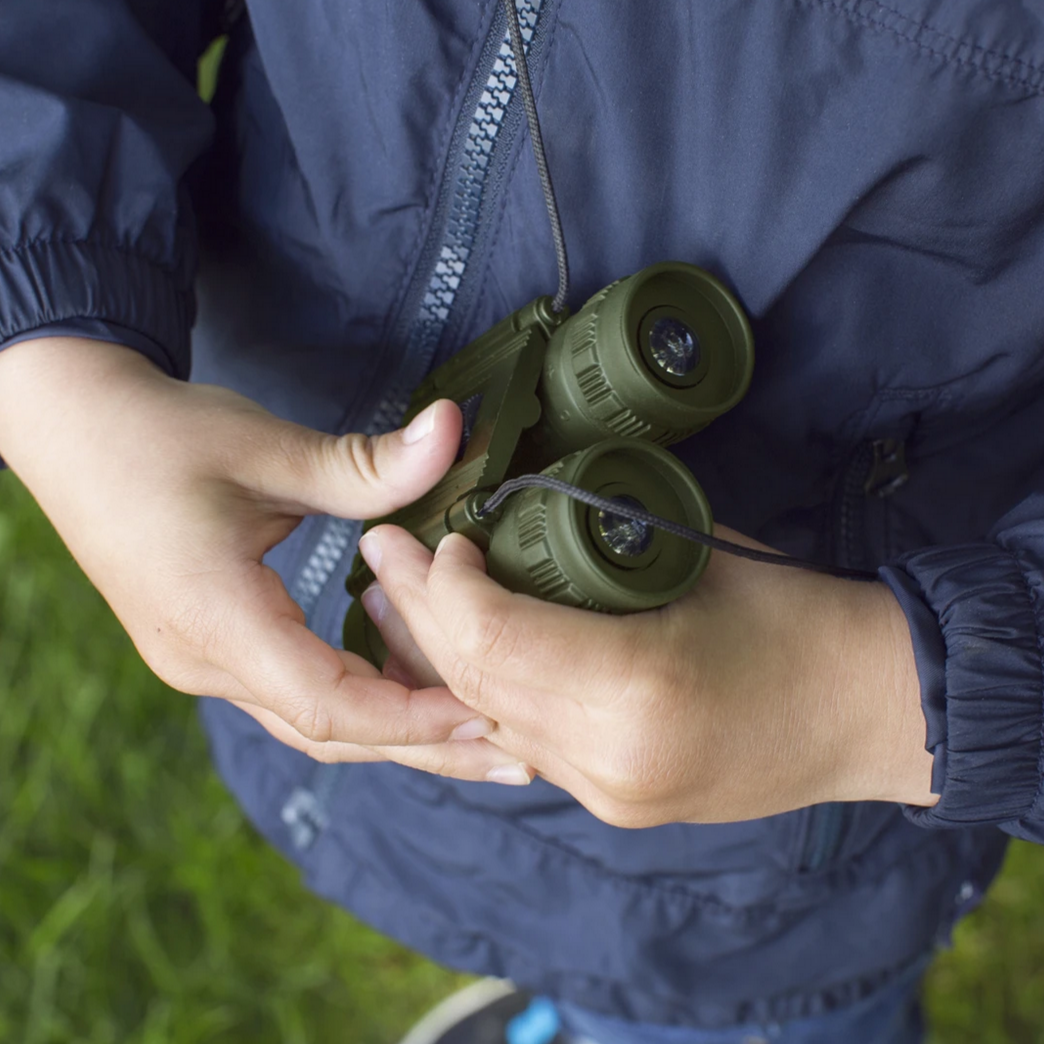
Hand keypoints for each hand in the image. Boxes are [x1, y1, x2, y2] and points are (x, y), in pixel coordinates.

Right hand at [0, 338, 527, 780]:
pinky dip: (362, 697)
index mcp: (214, 621)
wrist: (70, 427)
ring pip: (315, 720)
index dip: (414, 718)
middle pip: (331, 732)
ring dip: (399, 730)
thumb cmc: (155, 434)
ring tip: (482, 735)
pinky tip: (414, 685)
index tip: (491, 717)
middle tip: (516, 759)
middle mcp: (205, 662)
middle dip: (426, 748)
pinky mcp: (212, 647)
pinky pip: (297, 692)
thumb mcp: (263, 447)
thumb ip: (365, 463)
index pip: (328, 703)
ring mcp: (203, 662)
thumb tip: (453, 430)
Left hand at [359, 523, 938, 824]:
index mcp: (634, 692)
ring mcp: (607, 793)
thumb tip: (511, 519)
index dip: (446, 583)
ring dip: (431, 661)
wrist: (871, 710)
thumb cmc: (799, 615)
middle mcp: (607, 759)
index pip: (490, 637)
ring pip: (485, 720)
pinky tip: (452, 661)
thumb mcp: (693, 558)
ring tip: (388, 608)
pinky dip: (479, 696)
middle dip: (416, 614)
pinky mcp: (612, 801)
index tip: (439, 535)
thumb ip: (593, 546)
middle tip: (378, 554)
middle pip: (472, 682)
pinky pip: (519, 741)